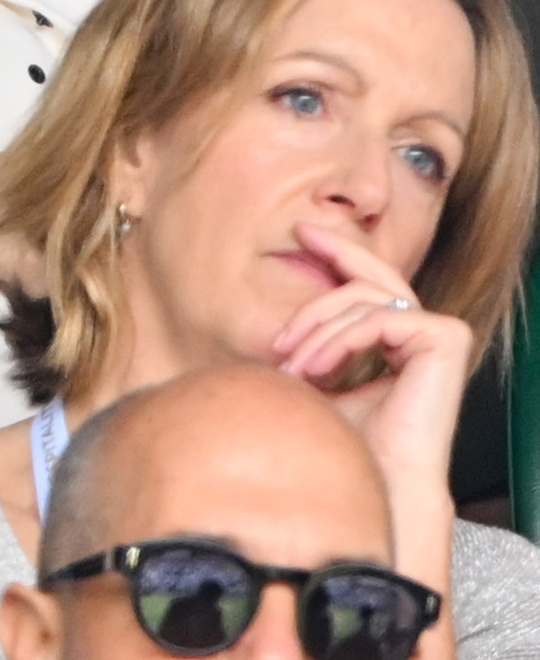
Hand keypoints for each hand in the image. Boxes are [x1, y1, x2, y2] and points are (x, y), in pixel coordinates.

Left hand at [270, 222, 471, 506]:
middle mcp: (423, 334)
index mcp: (397, 341)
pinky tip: (316, 370)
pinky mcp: (445, 340)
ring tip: (291, 367)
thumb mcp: (313, 380)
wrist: (375, 481)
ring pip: (364, 300)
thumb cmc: (343, 441)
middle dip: (332, 257)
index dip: (338, 252)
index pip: (368, 284)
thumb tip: (266, 323)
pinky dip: (340, 340)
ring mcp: (439, 335)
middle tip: (296, 239)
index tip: (301, 232)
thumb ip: (308, 346)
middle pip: (372, 277)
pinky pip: (378, 318)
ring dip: (317, 330)